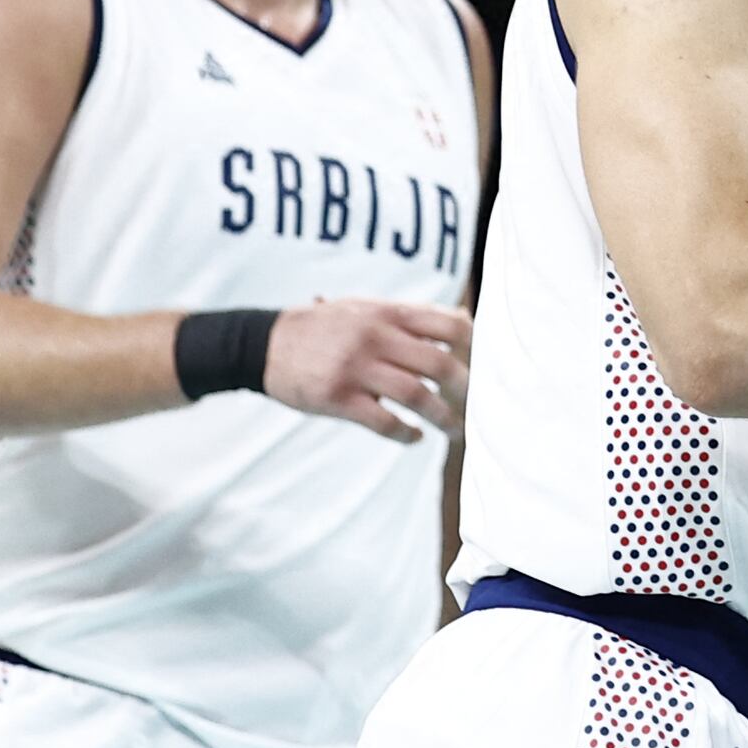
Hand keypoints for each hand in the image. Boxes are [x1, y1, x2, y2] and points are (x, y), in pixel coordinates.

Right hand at [264, 296, 470, 441]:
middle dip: (465, 389)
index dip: (475, 346)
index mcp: (387, 313)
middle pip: (439, 363)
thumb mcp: (365, 308)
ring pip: (416, 395)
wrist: (265, 343)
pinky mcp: (336, 397)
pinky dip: (405, 433)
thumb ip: (408, 317)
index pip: (449, 324)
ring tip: (455, 431)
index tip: (483, 365)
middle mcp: (376, 337)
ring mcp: (355, 368)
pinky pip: (382, 420)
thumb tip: (464, 319)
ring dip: (443, 417)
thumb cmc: (324, 328)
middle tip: (475, 406)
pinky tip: (414, 438)